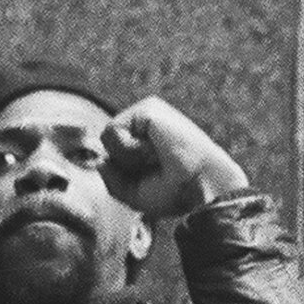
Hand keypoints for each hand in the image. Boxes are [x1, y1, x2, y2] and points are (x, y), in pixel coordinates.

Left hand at [98, 95, 247, 220]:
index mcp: (151, 139)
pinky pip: (112, 132)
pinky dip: (128, 150)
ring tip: (156, 157)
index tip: (157, 178)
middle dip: (124, 167)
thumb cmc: (178, 192)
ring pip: (107, 138)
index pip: (115, 153)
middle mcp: (149, 122)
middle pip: (108, 146)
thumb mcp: (136, 194)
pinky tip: (154, 149)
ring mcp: (148, 112)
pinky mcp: (147, 108)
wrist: (203, 185)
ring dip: (127, 158)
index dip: (124, 172)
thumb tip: (100, 160)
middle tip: (156, 170)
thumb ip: (113, 180)